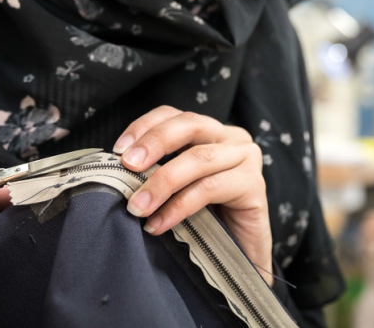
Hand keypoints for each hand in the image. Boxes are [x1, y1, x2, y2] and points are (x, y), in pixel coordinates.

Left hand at [114, 106, 272, 285]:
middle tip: (127, 167)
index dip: (144, 127)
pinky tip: (160, 224)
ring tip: (138, 207)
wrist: (239, 259)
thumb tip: (117, 169)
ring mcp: (247, 159)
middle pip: (190, 124)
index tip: (118, 150)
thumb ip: (157, 171)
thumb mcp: (176, 189)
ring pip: (198, 158)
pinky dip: (180, 206)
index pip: (173, 115)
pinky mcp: (255, 186)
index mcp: (210, 132)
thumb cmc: (205, 221)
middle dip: (154, 143)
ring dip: (162, 182)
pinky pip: (210, 188)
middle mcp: (232, 138)